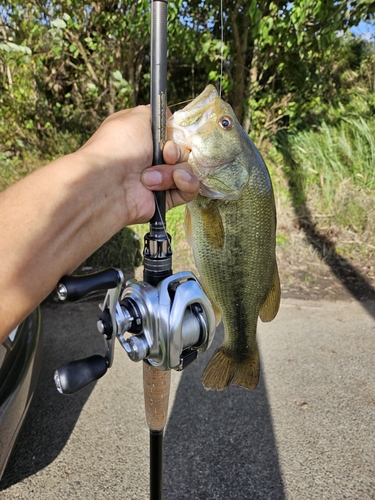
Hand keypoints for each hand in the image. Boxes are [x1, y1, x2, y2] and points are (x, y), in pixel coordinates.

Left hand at [77, 105, 197, 225]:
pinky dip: (186, 184)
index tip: (169, 137)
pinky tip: (177, 181)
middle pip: (184, 151)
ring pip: (187, 170)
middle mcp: (151, 157)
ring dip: (172, 171)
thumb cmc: (119, 146)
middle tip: (164, 156)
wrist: (108, 183)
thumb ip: (158, 113)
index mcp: (145, 138)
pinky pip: (189, 189)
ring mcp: (160, 179)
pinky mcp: (166, 198)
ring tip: (150, 178)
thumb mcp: (137, 117)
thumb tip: (170, 117)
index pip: (175, 133)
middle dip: (176, 153)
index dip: (177, 134)